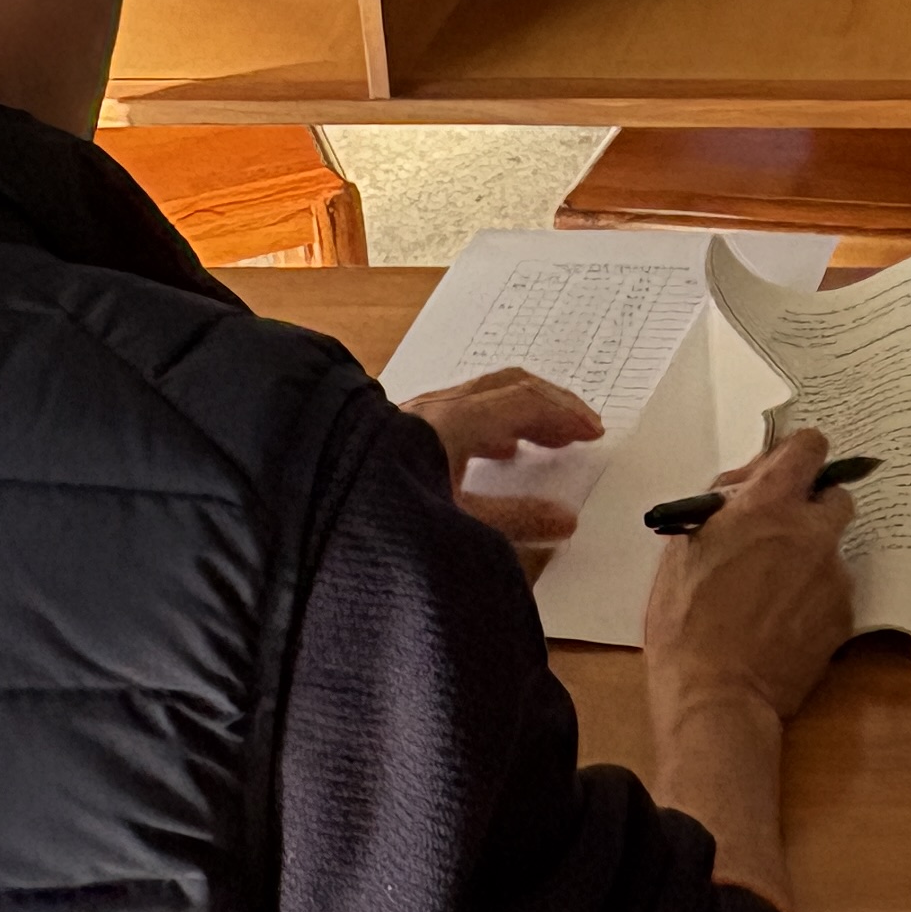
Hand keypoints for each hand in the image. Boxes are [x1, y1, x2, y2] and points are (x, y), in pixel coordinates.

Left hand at [401, 368, 602, 544]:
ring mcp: (412, 414)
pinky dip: (488, 422)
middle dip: (548, 405)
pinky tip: (488, 453)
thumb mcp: (460, 524)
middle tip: (577, 429)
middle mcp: (434, 407)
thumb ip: (516, 520)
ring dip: (517, 412)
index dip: (565, 413)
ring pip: (478, 397)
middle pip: (505, 387)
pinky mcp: (395, 430)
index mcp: (455, 420)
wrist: (316, 520)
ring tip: (539, 442)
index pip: (525, 401)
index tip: (594, 432)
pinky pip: (456, 410)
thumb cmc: (386, 517)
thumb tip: (565, 519)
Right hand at [644, 427, 859, 731]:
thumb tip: (745, 486)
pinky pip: (835, 590)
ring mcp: (833, 575)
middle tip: (778, 536)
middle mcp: (811, 533)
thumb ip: (722, 505)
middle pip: (835, 496)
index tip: (785, 473)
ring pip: (834, 548)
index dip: (798, 456)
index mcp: (768, 507)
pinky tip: (784, 623)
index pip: (808, 448)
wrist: (717, 695)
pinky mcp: (844, 614)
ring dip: (811, 558)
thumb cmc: (685, 621)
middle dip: (812, 508)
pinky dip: (815, 598)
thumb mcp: (684, 548)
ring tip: (772, 593)